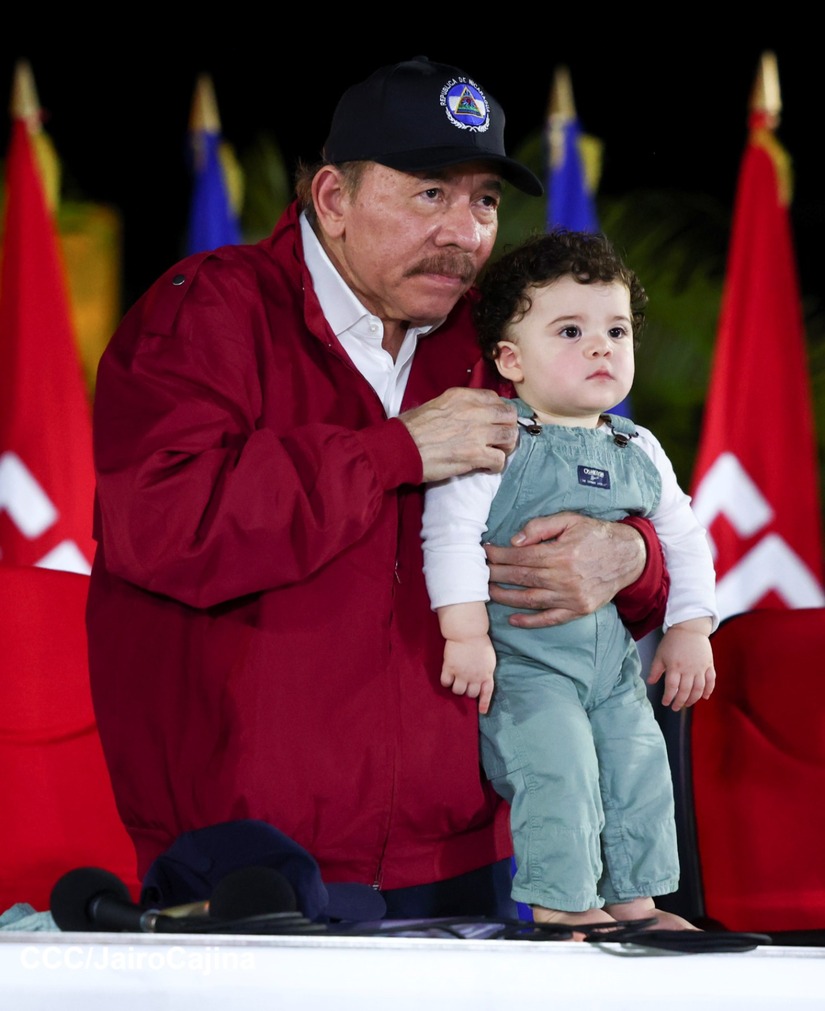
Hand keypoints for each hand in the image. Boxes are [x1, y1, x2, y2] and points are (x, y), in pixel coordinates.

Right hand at [400, 388, 516, 481]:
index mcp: (463, 396)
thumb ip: (458, 406)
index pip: (495, 399)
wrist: (401, 447)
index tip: (494, 422)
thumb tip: (470, 414)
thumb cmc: (411, 428)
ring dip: (506, 446)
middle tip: (499, 438)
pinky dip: (496, 465)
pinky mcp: (475, 454)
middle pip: (509, 416)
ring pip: (510, 437)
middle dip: (507, 427)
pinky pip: (500, 459)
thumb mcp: (436, 404)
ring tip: (496, 452)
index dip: (498, 412)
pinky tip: (487, 466)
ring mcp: (477, 433)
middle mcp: (474, 411)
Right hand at [441, 636, 496, 714]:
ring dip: (456, 687)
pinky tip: (447, 675)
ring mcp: (461, 674)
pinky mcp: (449, 668)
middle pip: (470, 694)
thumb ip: (485, 671)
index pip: (487, 693)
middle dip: (468, 690)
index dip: (484, 703)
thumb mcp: (488, 659)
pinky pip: (445, 683)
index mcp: (486, 674)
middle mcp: (474, 677)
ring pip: (457, 691)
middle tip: (465, 683)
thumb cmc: (480, 642)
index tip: (482, 712)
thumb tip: (482, 680)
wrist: (468, 632)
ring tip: (455, 679)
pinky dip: (446, 681)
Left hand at [484, 513, 645, 627]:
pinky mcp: (579, 610)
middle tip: (479, 572)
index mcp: (561, 553)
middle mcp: (565, 577)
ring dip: (506, 597)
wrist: (629, 556)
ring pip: (530, 599)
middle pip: (521, 577)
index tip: (485, 552)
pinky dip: (530, 621)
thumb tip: (515, 540)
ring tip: (488, 592)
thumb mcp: (570, 520)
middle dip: (497, 574)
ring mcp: (572, 596)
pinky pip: (550, 618)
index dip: (500, 554)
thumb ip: (540, 526)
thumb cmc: (596, 535)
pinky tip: (512, 619)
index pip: (521, 555)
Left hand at [647, 620, 715, 710]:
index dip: (668, 697)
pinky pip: (711, 681)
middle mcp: (688, 669)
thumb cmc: (672, 641)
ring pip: (698, 689)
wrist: (689, 628)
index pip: (671, 687)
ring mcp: (700, 668)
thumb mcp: (660, 654)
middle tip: (675, 707)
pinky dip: (709, 690)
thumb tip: (650, 682)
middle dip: (680, 702)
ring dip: (693, 699)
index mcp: (674, 666)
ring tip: (687, 704)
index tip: (665, 703)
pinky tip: (705, 697)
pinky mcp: (709, 665)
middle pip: (685, 691)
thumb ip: (655, 670)